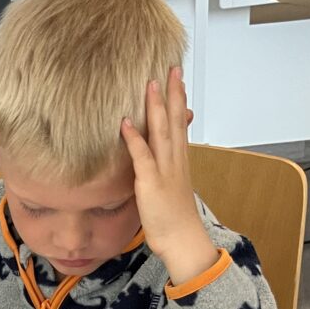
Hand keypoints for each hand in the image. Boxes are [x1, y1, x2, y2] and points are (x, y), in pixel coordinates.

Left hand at [121, 68, 218, 285]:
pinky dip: (134, 138)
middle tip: (170, 67)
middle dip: (172, 92)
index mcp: (179, 161)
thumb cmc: (174, 219)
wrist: (183, 240)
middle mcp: (174, 160)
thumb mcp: (170, 189)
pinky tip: (126, 122)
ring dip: (156, 106)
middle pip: (174, 120)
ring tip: (151, 82)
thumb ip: (163, 172)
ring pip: (161, 131)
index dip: (177, 99)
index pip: (179, 123)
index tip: (176, 78)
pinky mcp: (150, 183)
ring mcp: (163, 170)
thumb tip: (156, 164)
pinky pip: (141, 156)